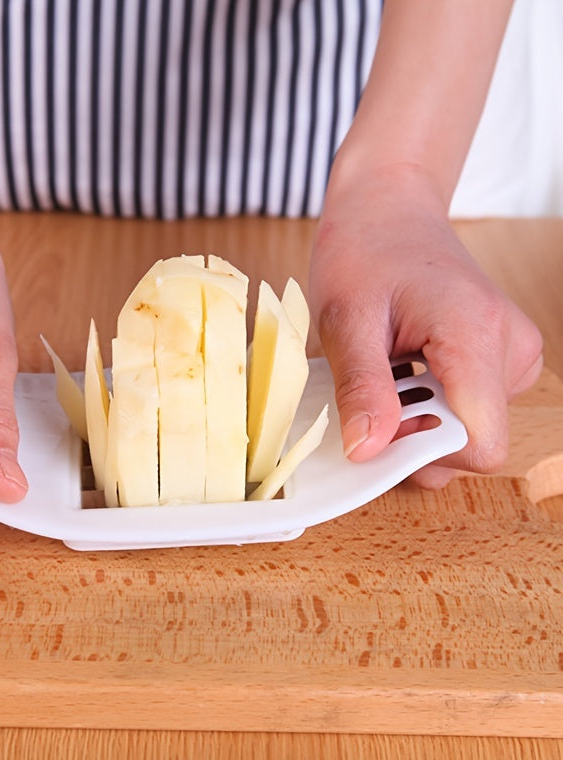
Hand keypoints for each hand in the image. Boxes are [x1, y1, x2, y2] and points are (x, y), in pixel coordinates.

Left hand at [310, 165, 543, 486]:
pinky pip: (469, 408)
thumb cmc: (365, 251)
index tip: (378, 426)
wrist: (389, 209)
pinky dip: (430, 401)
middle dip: (415, 433)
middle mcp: (511, 347)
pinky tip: (405, 366)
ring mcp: (513, 352)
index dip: (423, 451)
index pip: (479, 444)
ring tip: (388, 367)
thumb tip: (367, 450)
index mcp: (476, 334)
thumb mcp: (345, 320)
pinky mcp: (502, 356)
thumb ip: (361, 388)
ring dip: (419, 415)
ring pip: (470, 428)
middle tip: (374, 388)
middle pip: (473, 442)